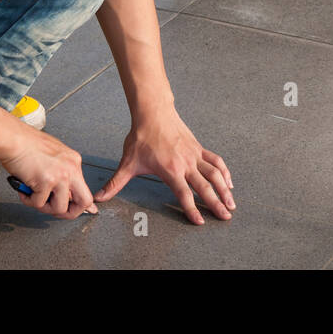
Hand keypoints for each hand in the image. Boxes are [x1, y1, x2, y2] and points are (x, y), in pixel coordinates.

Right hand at [0, 127, 97, 218]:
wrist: (12, 138)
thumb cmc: (26, 144)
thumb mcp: (52, 156)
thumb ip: (60, 173)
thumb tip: (65, 194)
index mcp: (73, 161)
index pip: (85, 189)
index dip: (79, 205)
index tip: (72, 211)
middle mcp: (71, 168)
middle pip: (84, 201)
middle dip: (70, 213)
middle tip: (55, 211)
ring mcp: (60, 175)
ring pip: (60, 208)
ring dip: (43, 207)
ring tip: (33, 197)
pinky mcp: (46, 181)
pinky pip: (39, 203)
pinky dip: (28, 200)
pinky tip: (23, 189)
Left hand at [93, 107, 234, 224]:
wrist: (153, 112)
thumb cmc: (141, 137)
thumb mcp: (127, 162)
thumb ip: (115, 183)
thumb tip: (100, 198)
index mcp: (170, 170)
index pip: (184, 194)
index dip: (192, 210)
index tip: (200, 221)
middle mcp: (185, 164)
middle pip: (205, 187)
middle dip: (216, 203)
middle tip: (226, 217)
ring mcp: (194, 155)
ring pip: (215, 174)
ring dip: (225, 189)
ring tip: (232, 203)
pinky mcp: (198, 148)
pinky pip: (215, 161)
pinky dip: (224, 171)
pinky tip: (229, 181)